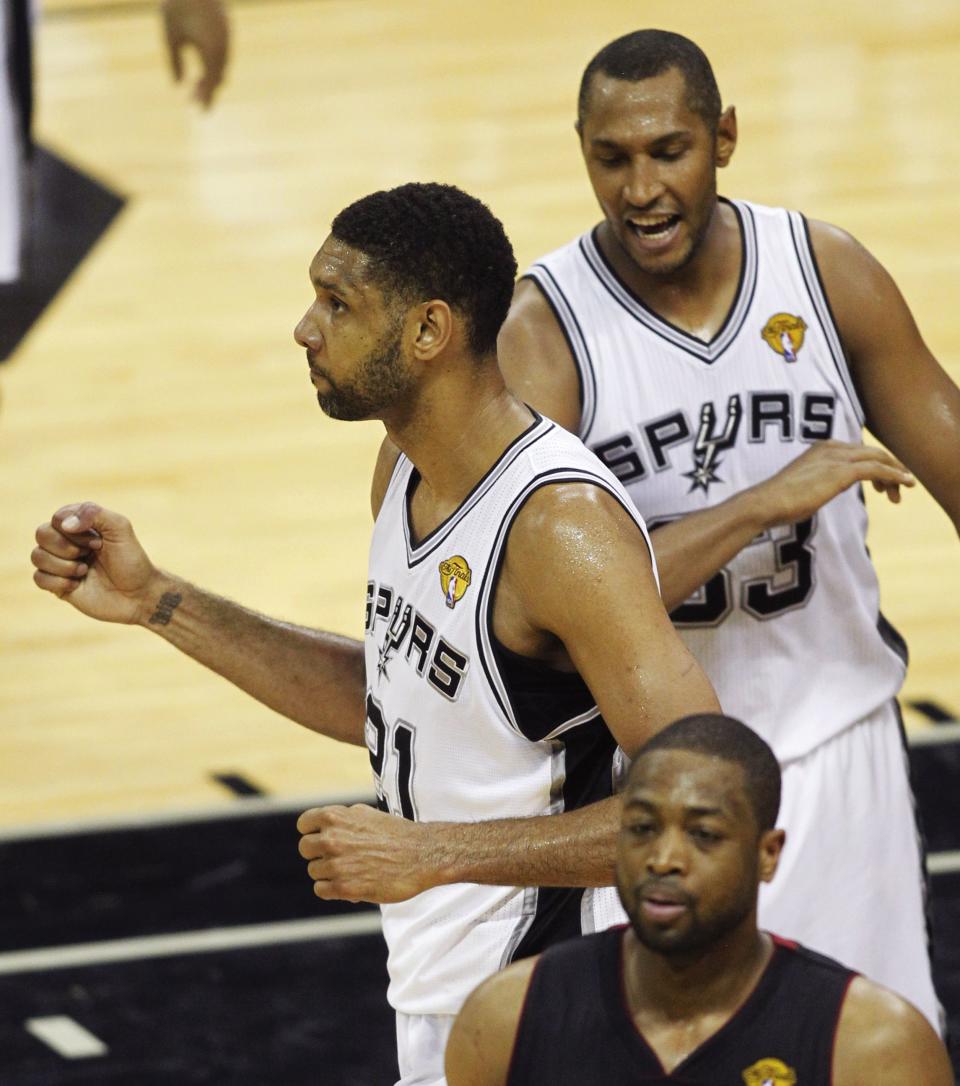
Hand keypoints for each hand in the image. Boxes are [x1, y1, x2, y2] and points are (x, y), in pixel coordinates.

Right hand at [32, 502, 162, 624]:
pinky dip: (58, 582)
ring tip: (84, 570)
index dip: (74, 530)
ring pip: (37, 555)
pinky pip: (38, 578)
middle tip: (90, 555)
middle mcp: (67, 542)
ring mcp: (61, 563)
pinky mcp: (57, 585)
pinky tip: (77, 585)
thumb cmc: (132, 560)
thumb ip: (95, 514)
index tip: (99, 542)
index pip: (58, 518)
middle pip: (42, 533)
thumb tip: (64, 524)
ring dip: (63, 565)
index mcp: (81, 526)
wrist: (138, 595)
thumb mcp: (120, 528)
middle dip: (66, 546)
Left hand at [161, 0, 229, 108]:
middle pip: (218, 78)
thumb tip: (178, 85)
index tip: (197, 110)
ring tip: (197, 87)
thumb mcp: (170, 35)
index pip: (210, 83)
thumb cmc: (177, 5)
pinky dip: (214, 65)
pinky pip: (222, 55)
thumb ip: (174, 61)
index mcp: (210, 51)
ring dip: (211, 78)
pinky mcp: (226, 30)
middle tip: (195, 103)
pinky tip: (203, 68)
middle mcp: (222, 48)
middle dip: (207, 91)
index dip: (204, 98)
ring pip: (222, 67)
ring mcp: (226, 38)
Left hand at [297, 804, 440, 903]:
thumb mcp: (366, 814)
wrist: (421, 855)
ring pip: (314, 871)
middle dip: (318, 853)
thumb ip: (341, 819)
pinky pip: (321, 889)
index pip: (304, 825)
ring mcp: (337, 865)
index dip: (311, 831)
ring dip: (328, 872)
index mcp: (336, 817)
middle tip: (338, 856)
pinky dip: (332, 889)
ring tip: (351, 870)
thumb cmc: (396, 834)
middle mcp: (332, 839)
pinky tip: (349, 883)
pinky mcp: (344, 888)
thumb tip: (322, 827)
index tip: (320, 838)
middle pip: (305, 849)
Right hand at [753, 440, 914, 527]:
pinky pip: (877, 469)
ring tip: (905, 489)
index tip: (880, 485)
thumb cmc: (777, 501)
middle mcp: (831, 447)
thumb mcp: (804, 486)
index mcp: (820, 448)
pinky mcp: (842, 471)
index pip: (857, 451)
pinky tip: (905, 484)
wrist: (765, 504)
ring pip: (878, 458)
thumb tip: (834, 487)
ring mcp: (836, 457)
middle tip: (898, 488)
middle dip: (889, 467)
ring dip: (896, 473)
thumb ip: (821, 481)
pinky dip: (895, 475)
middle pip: (871, 451)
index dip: (874, 464)